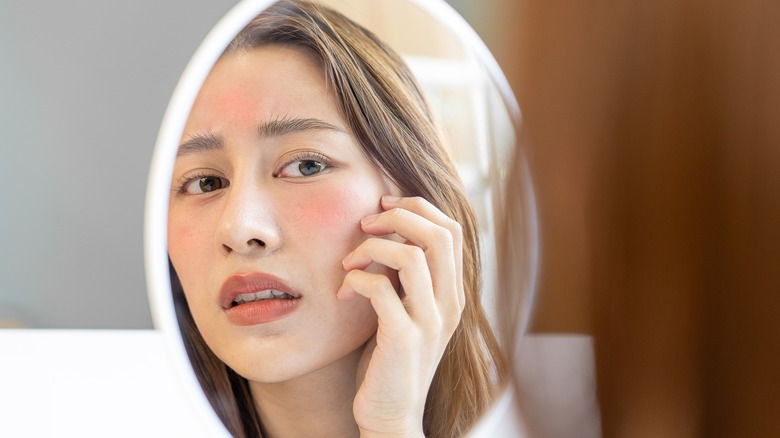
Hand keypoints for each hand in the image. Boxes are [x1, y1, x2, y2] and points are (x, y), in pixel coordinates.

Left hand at [337, 195, 464, 436]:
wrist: (392, 414)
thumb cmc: (392, 358)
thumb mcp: (408, 310)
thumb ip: (409, 278)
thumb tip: (388, 233)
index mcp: (453, 293)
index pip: (452, 229)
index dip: (418, 207)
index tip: (384, 207)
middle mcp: (450, 303)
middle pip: (438, 233)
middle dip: (397, 216)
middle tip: (365, 223)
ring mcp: (430, 321)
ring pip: (410, 255)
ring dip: (371, 248)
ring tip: (349, 263)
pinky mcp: (403, 338)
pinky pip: (380, 289)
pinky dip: (355, 281)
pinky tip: (343, 295)